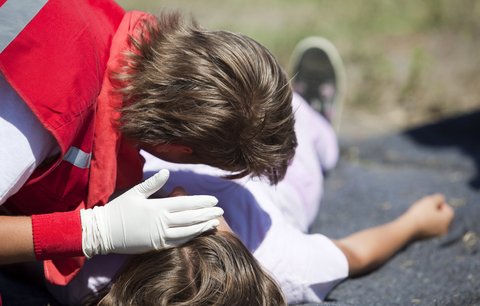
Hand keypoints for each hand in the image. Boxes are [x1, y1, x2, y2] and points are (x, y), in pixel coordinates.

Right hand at [81, 169, 222, 256]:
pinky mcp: (156, 246)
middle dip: (207, 214)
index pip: (186, 203)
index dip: (202, 202)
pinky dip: (190, 237)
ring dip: (202, 227)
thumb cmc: (119, 210)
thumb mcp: (135, 192)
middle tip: (221, 210)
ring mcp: (160, 236)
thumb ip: (153, 183)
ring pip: (187, 232)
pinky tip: (198, 234)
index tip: (214, 200)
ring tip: (215, 223)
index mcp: (158, 207)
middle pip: (190, 217)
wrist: (103, 232)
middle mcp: (162, 222)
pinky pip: (178, 242)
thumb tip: (166, 171)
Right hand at [403, 194, 454, 238]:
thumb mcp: (430, 201)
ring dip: (429, 217)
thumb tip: (441, 199)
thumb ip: (438, 198)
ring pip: (435, 222)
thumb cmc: (420, 213)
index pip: (448, 208)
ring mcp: (437, 234)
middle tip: (423, 208)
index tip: (428, 203)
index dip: (438, 204)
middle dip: (434, 211)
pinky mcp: (428, 238)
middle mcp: (445, 228)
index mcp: (447, 219)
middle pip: (442, 216)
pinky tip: (415, 221)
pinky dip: (424, 224)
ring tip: (418, 214)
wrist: (408, 229)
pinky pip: (429, 228)